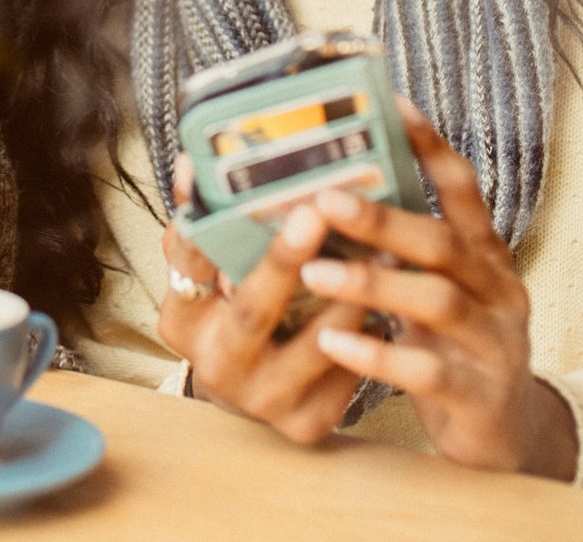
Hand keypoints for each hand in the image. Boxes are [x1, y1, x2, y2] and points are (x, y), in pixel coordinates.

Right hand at [156, 156, 366, 444]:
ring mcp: (263, 400)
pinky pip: (349, 369)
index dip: (204, 227)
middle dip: (285, 261)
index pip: (188, 266)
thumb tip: (194, 159)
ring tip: (384, 244)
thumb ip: (203, 226)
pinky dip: (375, 330)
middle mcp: (217, 365)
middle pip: (252, 310)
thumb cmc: (236, 314)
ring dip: (354, 292)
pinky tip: (399, 293)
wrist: (254, 394)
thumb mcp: (209, 278)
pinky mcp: (308, 422)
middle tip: (314, 212)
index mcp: (183, 322)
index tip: (225, 181)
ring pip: (317, 342)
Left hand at [299, 98, 576, 479]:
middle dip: (383, 218)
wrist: (512, 440)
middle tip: (324, 199)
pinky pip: (427, 370)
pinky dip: (377, 354)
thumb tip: (331, 195)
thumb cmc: (455, 351)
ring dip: (372, 283)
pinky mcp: (480, 398)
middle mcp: (499, 293)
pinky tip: (332, 342)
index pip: (464, 191)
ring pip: (437, 302)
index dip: (431, 146)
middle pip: (444, 244)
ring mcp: (495, 346)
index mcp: (486, 259)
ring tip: (314, 270)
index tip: (392, 103)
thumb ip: (404, 254)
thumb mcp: (438, 294)